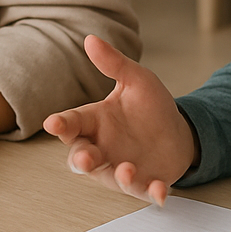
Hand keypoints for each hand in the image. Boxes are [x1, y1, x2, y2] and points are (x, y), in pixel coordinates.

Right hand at [42, 35, 196, 205]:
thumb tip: (91, 39)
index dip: (61, 124)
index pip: (72, 123)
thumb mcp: (136, 80)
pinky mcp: (144, 183)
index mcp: (96, 122)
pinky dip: (151, 192)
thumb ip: (114, 64)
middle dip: (81, 160)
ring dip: (117, 177)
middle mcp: (102, 148)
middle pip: (80, 158)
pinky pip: (144, 191)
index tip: (52, 123)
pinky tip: (160, 190)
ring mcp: (120, 168)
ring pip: (109, 177)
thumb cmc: (150, 108)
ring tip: (127, 169)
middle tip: (86, 159)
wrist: (178, 133)